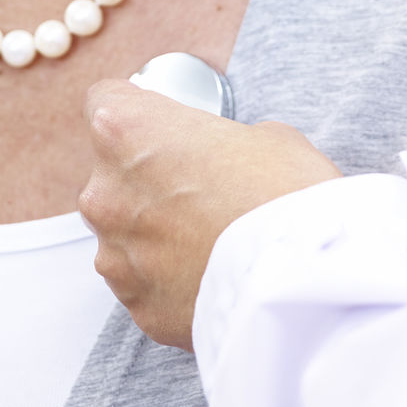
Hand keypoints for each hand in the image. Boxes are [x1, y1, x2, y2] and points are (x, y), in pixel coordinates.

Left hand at [79, 79, 341, 348]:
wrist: (303, 283)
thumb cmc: (284, 196)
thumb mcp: (263, 136)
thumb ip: (218, 140)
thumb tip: (222, 159)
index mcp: (125, 132)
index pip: (103, 100)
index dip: (138, 109)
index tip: (160, 123)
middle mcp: (105, 193)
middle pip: (112, 174)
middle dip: (148, 180)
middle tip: (201, 189)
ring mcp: (115, 256)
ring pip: (124, 234)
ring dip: (155, 233)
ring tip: (210, 239)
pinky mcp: (136, 306)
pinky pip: (145, 284)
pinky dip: (169, 281)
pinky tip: (212, 275)